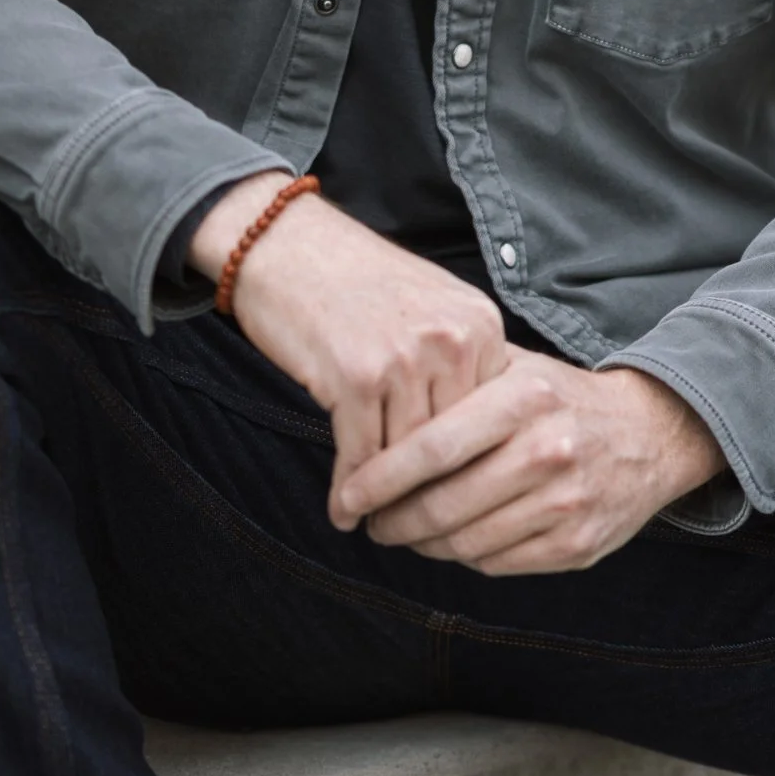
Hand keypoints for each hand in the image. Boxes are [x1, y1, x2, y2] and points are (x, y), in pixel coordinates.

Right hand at [192, 176, 508, 520]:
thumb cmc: (355, 282)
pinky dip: (350, 491)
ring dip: (390, 500)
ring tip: (379, 527)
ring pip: (409, 457)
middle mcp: (454, 341)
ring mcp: (406, 359)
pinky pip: (361, 456)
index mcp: (482, 326)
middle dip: (434, 491)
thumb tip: (473, 442)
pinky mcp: (356, 377)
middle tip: (416, 531)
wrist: (285, 244)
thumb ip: (460, 366)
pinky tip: (343, 512)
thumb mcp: (431, 310)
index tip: (459, 504)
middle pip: (454, 445)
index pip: (489, 420)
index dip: (471, 466)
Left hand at [344, 352, 724, 573]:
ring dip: (423, 545)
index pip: (431, 449)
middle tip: (372, 522)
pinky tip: (454, 539)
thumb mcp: (514, 369)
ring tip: (405, 531)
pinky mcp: (578, 543)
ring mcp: (567, 502)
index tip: (347, 497)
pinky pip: (497, 563)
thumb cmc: (560, 399)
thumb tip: (371, 415)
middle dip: (392, 522)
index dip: (378, 480)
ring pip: (465, 543)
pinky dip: (464, 556)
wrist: (651, 433)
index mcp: (525, 399)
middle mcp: (550, 449)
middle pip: (443, 505)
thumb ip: (453, 385)